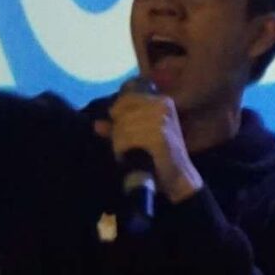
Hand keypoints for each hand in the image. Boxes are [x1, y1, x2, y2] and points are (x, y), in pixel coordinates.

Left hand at [95, 85, 201, 204]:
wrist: (178, 177)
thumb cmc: (158, 155)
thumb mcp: (139, 135)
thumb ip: (117, 127)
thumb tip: (97, 125)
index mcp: (161, 100)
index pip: (126, 97)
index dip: (118, 111)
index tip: (120, 125)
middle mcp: (162, 106)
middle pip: (121, 112)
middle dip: (118, 130)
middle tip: (128, 144)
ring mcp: (161, 120)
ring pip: (121, 127)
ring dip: (120, 142)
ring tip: (132, 151)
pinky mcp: (158, 136)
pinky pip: (125, 140)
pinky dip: (122, 150)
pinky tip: (131, 157)